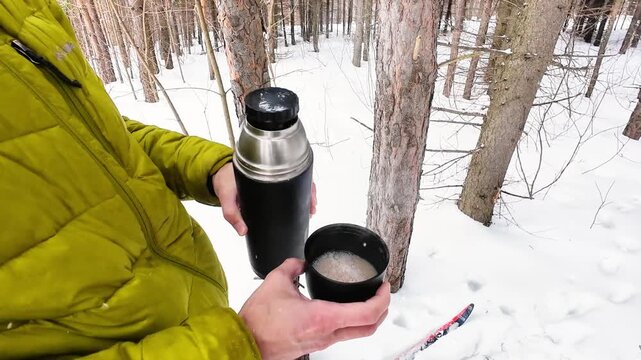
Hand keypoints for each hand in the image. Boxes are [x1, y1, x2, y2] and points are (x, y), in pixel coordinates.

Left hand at [212, 163, 317, 235]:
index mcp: (265, 171)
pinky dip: (296, 194)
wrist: (217, 172)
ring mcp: (272, 176)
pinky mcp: (270, 182)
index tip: (309, 197)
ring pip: (296, 182)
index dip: (303, 184)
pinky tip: (299, 205)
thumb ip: (232, 215)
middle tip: (312, 207)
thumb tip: (243, 231)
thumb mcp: (226, 198)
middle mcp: (271, 171)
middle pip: (298, 178)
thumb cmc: (224, 181)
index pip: (290, 172)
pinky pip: (288, 185)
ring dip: (304, 193)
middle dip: (308, 192)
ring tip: (309, 208)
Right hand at [239, 258, 389, 359]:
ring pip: (356, 333)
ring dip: (367, 317)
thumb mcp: (275, 283)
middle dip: (382, 310)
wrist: (245, 343)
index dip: (382, 299)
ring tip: (366, 299)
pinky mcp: (315, 345)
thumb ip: (292, 266)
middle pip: (369, 328)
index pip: (367, 313)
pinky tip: (343, 309)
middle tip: (381, 293)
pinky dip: (350, 322)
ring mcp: (322, 342)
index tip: (384, 287)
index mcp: (324, 317)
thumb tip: (300, 262)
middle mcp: (327, 333)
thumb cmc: (258, 321)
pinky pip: (341, 335)